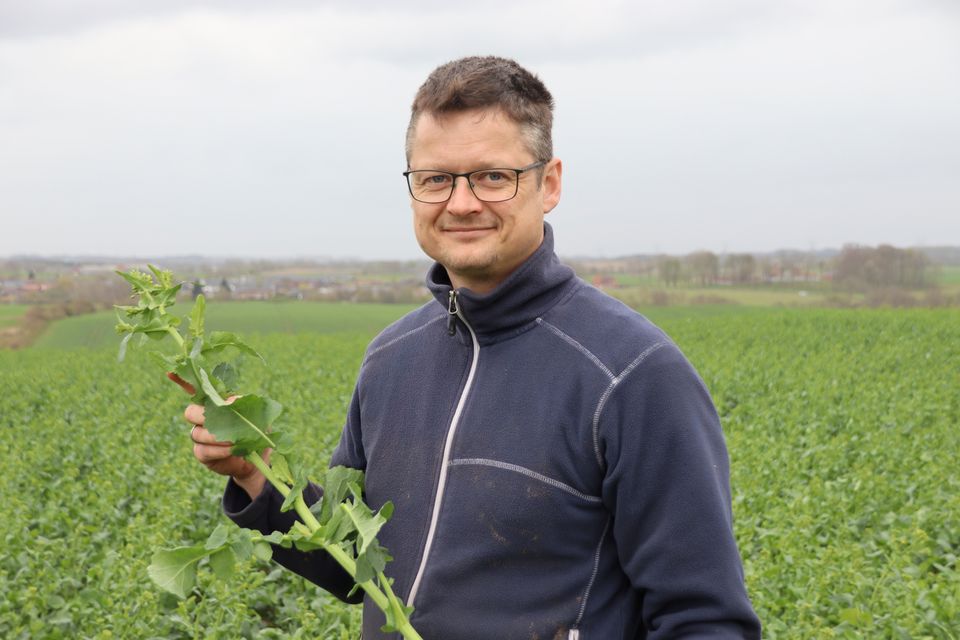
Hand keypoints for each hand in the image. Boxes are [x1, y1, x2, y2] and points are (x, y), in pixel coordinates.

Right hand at [173, 373, 266, 498]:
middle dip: (203, 416)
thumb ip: (243, 405)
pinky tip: (231, 450)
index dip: (182, 381)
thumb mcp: (257, 415)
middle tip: (220, 421)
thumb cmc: (257, 431)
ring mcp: (201, 436)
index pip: (195, 390)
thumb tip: (228, 402)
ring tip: (234, 440)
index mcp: (216, 403)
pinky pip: (202, 450)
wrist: (258, 457)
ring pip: (196, 432)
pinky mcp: (202, 454)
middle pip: (190, 412)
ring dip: (215, 436)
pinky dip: (218, 450)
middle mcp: (204, 418)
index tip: (170, 372)